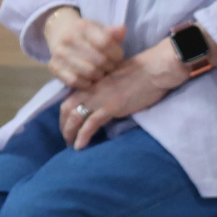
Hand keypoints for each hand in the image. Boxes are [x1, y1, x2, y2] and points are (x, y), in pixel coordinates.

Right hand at [42, 7, 125, 88]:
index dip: (116, 54)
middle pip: (99, 60)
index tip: (118, 57)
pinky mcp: (53, 67)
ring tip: (100, 72)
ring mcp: (59, 53)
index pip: (105, 43)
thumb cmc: (88, 36)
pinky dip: (86, 83)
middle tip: (109, 67)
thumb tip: (122, 30)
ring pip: (89, 72)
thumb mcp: (101, 29)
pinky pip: (75, 81)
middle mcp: (68, 38)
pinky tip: (89, 79)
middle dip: (109, 66)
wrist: (60, 34)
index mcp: (83, 26)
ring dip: (99, 76)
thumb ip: (114, 32)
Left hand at [59, 42, 189, 148]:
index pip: (70, 97)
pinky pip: (90, 125)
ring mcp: (99, 98)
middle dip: (64, 125)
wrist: (153, 70)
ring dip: (70, 133)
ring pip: (74, 118)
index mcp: (92, 80)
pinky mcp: (109, 108)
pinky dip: (82, 136)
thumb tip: (107, 98)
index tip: (68, 123)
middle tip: (66, 138)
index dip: (66, 112)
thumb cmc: (142, 72)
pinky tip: (79, 147)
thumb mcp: (116, 77)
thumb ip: (107, 86)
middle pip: (67, 109)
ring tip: (71, 145)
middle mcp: (90, 89)